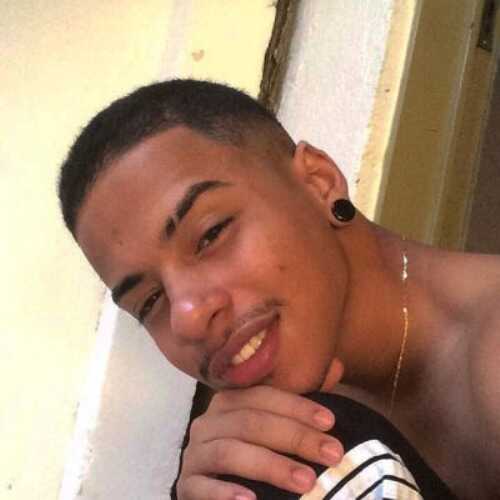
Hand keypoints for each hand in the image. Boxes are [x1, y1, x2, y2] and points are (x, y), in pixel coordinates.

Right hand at [176, 385, 343, 499]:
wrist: (215, 488)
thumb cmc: (251, 454)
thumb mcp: (273, 428)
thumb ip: (299, 403)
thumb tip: (337, 367)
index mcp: (229, 403)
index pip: (262, 397)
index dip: (296, 407)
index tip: (330, 422)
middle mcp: (208, 422)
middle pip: (251, 422)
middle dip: (295, 437)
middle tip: (332, 454)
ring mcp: (194, 454)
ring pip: (230, 451)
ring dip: (271, 464)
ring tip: (307, 481)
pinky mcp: (186, 486)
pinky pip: (201, 486)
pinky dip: (224, 492)